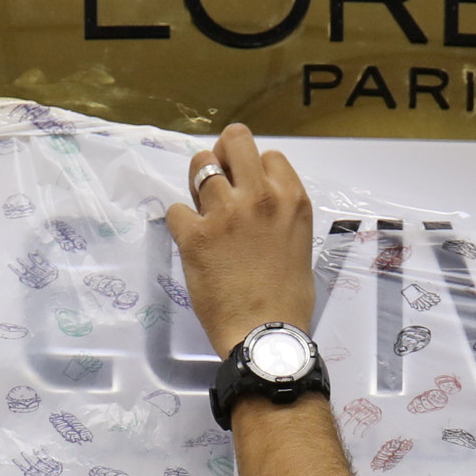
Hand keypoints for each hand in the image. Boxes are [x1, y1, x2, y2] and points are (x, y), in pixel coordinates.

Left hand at [164, 123, 317, 357]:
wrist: (264, 335)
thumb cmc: (287, 301)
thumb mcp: (299, 243)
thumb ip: (280, 215)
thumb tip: (258, 208)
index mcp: (291, 198)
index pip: (269, 155)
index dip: (255, 170)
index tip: (248, 188)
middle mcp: (259, 196)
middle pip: (234, 140)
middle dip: (223, 155)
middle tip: (217, 179)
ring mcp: (225, 213)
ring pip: (200, 165)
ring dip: (197, 183)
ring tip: (201, 207)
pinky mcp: (195, 235)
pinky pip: (175, 209)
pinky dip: (180, 224)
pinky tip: (191, 241)